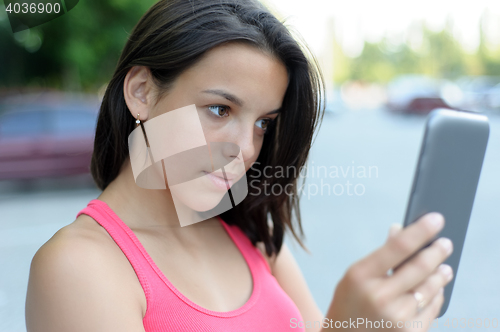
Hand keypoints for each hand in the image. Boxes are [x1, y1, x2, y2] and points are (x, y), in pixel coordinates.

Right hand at [323, 213, 452, 330]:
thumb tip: (401, 230)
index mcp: (361, 276)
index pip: (398, 247)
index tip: (437, 219)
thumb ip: (380, 255)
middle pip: (420, 266)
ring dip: (441, 274)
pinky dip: (436, 296)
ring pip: (430, 287)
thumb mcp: (355, 276)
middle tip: (446, 243)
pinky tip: (436, 289)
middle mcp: (379, 296)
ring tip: (445, 267)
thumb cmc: (349, 305)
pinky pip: (432, 308)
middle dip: (437, 251)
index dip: (421, 231)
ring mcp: (396, 317)